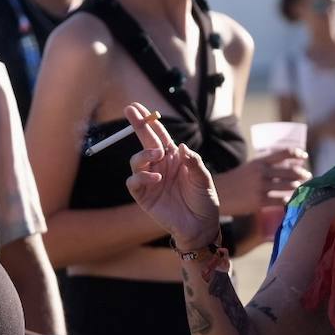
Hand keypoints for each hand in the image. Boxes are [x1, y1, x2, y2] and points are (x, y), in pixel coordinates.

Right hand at [125, 102, 221, 248]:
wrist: (200, 226)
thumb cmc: (203, 201)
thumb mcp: (203, 178)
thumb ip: (193, 162)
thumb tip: (182, 146)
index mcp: (174, 158)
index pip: (159, 135)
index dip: (150, 121)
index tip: (139, 107)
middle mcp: (160, 166)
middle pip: (145, 141)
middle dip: (138, 125)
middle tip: (131, 110)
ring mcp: (150, 180)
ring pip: (136, 160)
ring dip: (144, 153)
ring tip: (157, 155)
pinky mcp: (144, 196)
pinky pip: (134, 182)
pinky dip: (141, 176)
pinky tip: (156, 178)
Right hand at [212, 149, 311, 216]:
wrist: (219, 194)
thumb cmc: (236, 181)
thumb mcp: (250, 168)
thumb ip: (266, 167)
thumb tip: (288, 168)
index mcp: (260, 161)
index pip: (283, 153)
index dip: (297, 154)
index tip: (305, 156)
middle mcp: (262, 172)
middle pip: (291, 171)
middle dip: (303, 174)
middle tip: (308, 177)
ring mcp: (261, 187)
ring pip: (289, 186)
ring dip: (299, 188)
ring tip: (302, 189)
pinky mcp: (260, 201)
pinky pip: (282, 200)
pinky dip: (289, 201)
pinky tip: (292, 202)